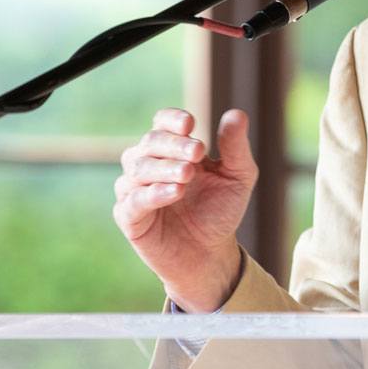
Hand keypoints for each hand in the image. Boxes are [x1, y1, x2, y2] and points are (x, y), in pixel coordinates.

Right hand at [113, 108, 258, 311]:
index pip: (161, 123)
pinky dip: (153, 193)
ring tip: (188, 173)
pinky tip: (176, 191)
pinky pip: (132, 201)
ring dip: (164, 167)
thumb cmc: (221, 211)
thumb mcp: (238, 177)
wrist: (211, 254)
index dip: (171, 120)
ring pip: (137, 168)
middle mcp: (148, 165)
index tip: (190, 124)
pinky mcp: (129, 217)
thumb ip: (235, 147)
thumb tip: (236, 114)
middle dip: (174, 144)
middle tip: (198, 151)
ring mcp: (134, 190)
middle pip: (150, 142)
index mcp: (172, 149)